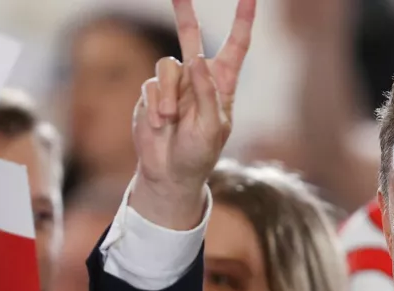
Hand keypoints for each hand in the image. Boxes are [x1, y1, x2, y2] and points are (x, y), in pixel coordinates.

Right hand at [131, 0, 256, 229]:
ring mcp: (174, 85)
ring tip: (171, 121)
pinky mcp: (152, 93)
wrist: (170, 172)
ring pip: (167, 66)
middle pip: (190, 36)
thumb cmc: (199, 153)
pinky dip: (156, 105)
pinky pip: (151, 85)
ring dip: (168, 96)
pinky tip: (161, 125)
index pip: (236, 46)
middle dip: (185, 12)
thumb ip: (207, 93)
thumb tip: (198, 60)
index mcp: (223, 84)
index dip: (242, 20)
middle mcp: (198, 79)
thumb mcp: (212, 127)